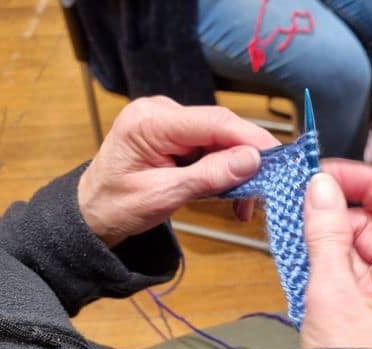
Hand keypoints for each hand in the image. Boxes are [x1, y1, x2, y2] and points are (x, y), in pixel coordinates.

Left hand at [78, 96, 279, 246]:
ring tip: (244, 205)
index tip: (280, 162)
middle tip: (266, 192)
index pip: (215, 122)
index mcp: (150, 122)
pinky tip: (230, 194)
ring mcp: (170, 122)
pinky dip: (224, 171)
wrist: (90, 214)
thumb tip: (252, 160)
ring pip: (220, 140)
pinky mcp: (176, 135)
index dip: (252, 140)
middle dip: (247, 160)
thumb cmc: (116, 207)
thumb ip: (208, 176)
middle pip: (221, 129)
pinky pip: (210, 148)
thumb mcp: (163, 196)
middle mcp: (162, 112)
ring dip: (237, 171)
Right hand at [300, 159, 371, 348]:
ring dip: (331, 237)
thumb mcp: (332, 292)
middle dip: (340, 211)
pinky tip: (305, 260)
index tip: (326, 174)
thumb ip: (325, 234)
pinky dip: (332, 260)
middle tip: (299, 207)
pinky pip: (358, 268)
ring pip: (365, 244)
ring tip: (297, 240)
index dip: (366, 180)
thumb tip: (320, 186)